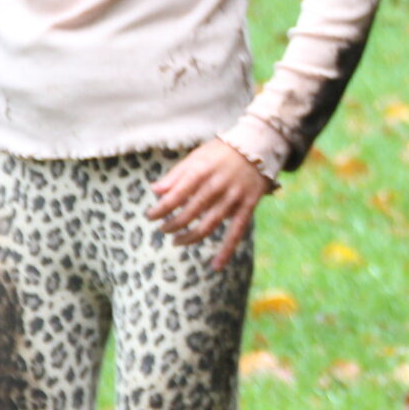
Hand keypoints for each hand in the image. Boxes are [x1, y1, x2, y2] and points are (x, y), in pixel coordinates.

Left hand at [147, 138, 270, 270]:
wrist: (258, 144)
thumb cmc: (221, 151)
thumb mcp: (197, 156)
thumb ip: (176, 174)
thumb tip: (154, 191)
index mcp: (201, 171)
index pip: (174, 197)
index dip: (159, 210)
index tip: (150, 216)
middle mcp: (217, 185)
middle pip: (188, 214)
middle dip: (172, 225)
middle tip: (164, 229)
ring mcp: (233, 197)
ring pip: (208, 225)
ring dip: (189, 237)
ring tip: (177, 241)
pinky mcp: (248, 205)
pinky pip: (237, 231)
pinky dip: (227, 250)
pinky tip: (216, 265)